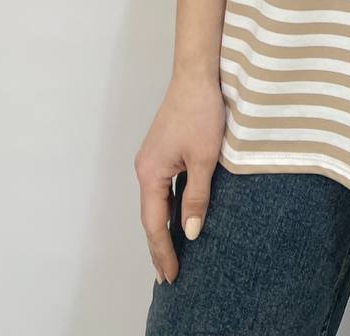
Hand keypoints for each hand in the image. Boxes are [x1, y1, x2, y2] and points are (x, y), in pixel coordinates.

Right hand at [134, 73, 225, 284]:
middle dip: (159, 245)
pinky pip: (162, 187)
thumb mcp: (204, 159)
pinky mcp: (163, 150)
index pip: (154, 223)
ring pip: (156, 201)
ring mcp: (152, 158)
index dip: (163, 250)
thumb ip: (196, 197)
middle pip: (150, 215)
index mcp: (150, 173)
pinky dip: (167, 207)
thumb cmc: (200, 112)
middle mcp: (145, 167)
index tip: (171, 275)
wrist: (197, 75)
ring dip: (163, 227)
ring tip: (173, 254)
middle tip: (169, 275)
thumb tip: (189, 232)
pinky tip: (177, 217)